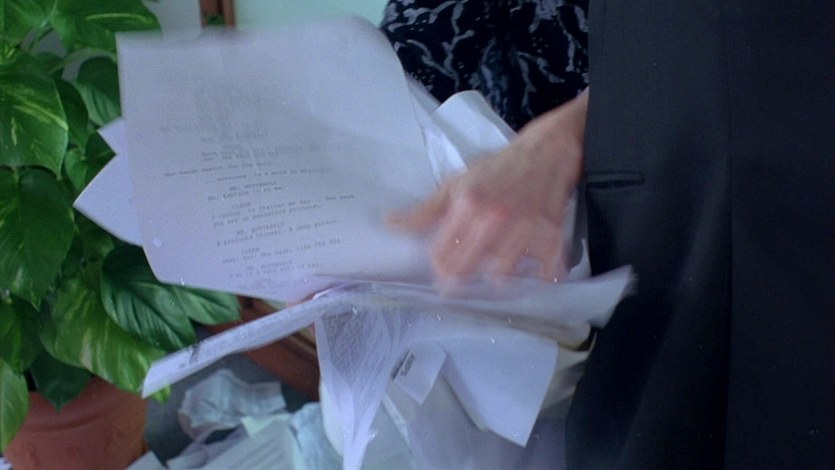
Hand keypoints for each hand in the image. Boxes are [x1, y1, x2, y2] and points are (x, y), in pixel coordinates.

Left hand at [388, 89, 588, 284]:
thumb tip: (390, 223)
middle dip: (458, 281)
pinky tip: (533, 273)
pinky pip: (545, 273)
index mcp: (468, 205)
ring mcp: (525, 230)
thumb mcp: (457, 183)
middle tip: (458, 283)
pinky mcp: (552, 236)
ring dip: (496, 280)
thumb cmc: (499, 168)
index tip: (441, 270)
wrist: (547, 153)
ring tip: (493, 274)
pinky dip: (540, 278)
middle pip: (466, 271)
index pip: (441, 255)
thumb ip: (425, 210)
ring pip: (502, 277)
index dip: (437, 267)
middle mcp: (494, 220)